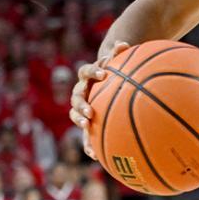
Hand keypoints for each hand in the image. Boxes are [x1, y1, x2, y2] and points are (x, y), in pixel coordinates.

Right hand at [69, 41, 129, 159]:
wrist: (107, 78)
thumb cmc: (116, 68)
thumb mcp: (118, 60)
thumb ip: (119, 53)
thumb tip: (122, 43)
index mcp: (89, 75)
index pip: (86, 71)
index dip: (93, 72)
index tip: (104, 74)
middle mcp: (82, 90)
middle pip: (76, 97)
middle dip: (81, 105)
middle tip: (90, 111)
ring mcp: (82, 106)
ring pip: (76, 115)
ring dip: (80, 121)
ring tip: (87, 128)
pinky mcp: (86, 120)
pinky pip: (85, 133)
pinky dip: (88, 144)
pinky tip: (95, 156)